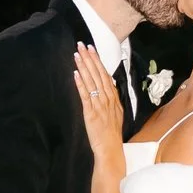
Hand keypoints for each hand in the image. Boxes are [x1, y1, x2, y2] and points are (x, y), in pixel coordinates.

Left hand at [72, 44, 126, 168]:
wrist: (110, 148)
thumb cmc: (111, 133)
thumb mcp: (116, 113)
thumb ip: (112, 99)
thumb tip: (110, 85)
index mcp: (113, 98)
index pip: (105, 74)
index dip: (98, 61)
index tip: (92, 49)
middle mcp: (108, 99)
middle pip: (98, 74)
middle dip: (90, 58)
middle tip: (82, 45)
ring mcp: (100, 105)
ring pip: (92, 82)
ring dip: (84, 67)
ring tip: (77, 55)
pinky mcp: (91, 113)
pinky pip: (86, 95)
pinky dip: (81, 84)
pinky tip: (76, 74)